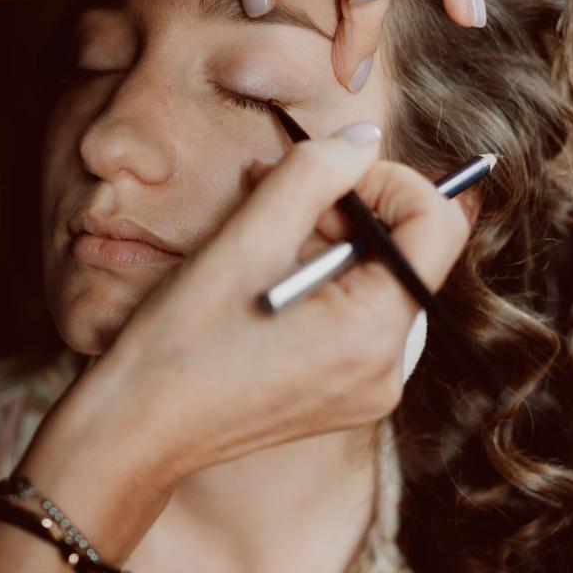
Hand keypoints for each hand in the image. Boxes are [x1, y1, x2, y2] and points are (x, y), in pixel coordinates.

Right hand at [19, 125, 469, 544]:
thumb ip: (313, 176)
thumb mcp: (244, 241)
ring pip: (377, 281)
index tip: (325, 173)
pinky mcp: (341, 398)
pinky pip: (355, 319)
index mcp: (371, 334)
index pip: (436, 226)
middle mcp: (385, 370)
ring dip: (327, 241)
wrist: (136, 430)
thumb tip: (365, 141)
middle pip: (407, 254)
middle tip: (273, 190)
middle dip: (348, 209)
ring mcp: (366, 390)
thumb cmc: (179, 342)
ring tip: (257, 234)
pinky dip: (319, 283)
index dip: (389, 180)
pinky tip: (262, 277)